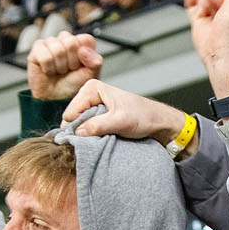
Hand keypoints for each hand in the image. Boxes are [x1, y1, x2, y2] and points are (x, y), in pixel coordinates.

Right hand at [28, 32, 103, 99]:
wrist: (57, 99)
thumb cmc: (73, 86)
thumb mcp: (91, 75)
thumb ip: (95, 61)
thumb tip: (83, 50)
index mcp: (81, 44)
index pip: (85, 39)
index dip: (84, 55)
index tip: (81, 66)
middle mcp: (66, 40)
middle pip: (70, 42)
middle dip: (71, 61)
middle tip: (68, 70)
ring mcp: (51, 43)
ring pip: (57, 48)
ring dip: (59, 66)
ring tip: (58, 71)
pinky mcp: (38, 49)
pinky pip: (44, 55)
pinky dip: (48, 68)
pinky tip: (48, 71)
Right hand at [59, 80, 190, 144]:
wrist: (157, 121)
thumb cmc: (144, 116)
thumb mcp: (120, 121)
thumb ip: (98, 126)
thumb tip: (78, 133)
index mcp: (92, 88)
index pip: (71, 112)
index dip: (76, 127)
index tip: (88, 138)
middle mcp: (89, 95)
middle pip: (72, 119)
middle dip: (80, 132)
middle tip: (94, 142)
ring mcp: (92, 106)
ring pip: (78, 125)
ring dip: (86, 135)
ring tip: (100, 139)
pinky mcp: (97, 116)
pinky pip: (86, 128)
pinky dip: (91, 136)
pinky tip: (101, 139)